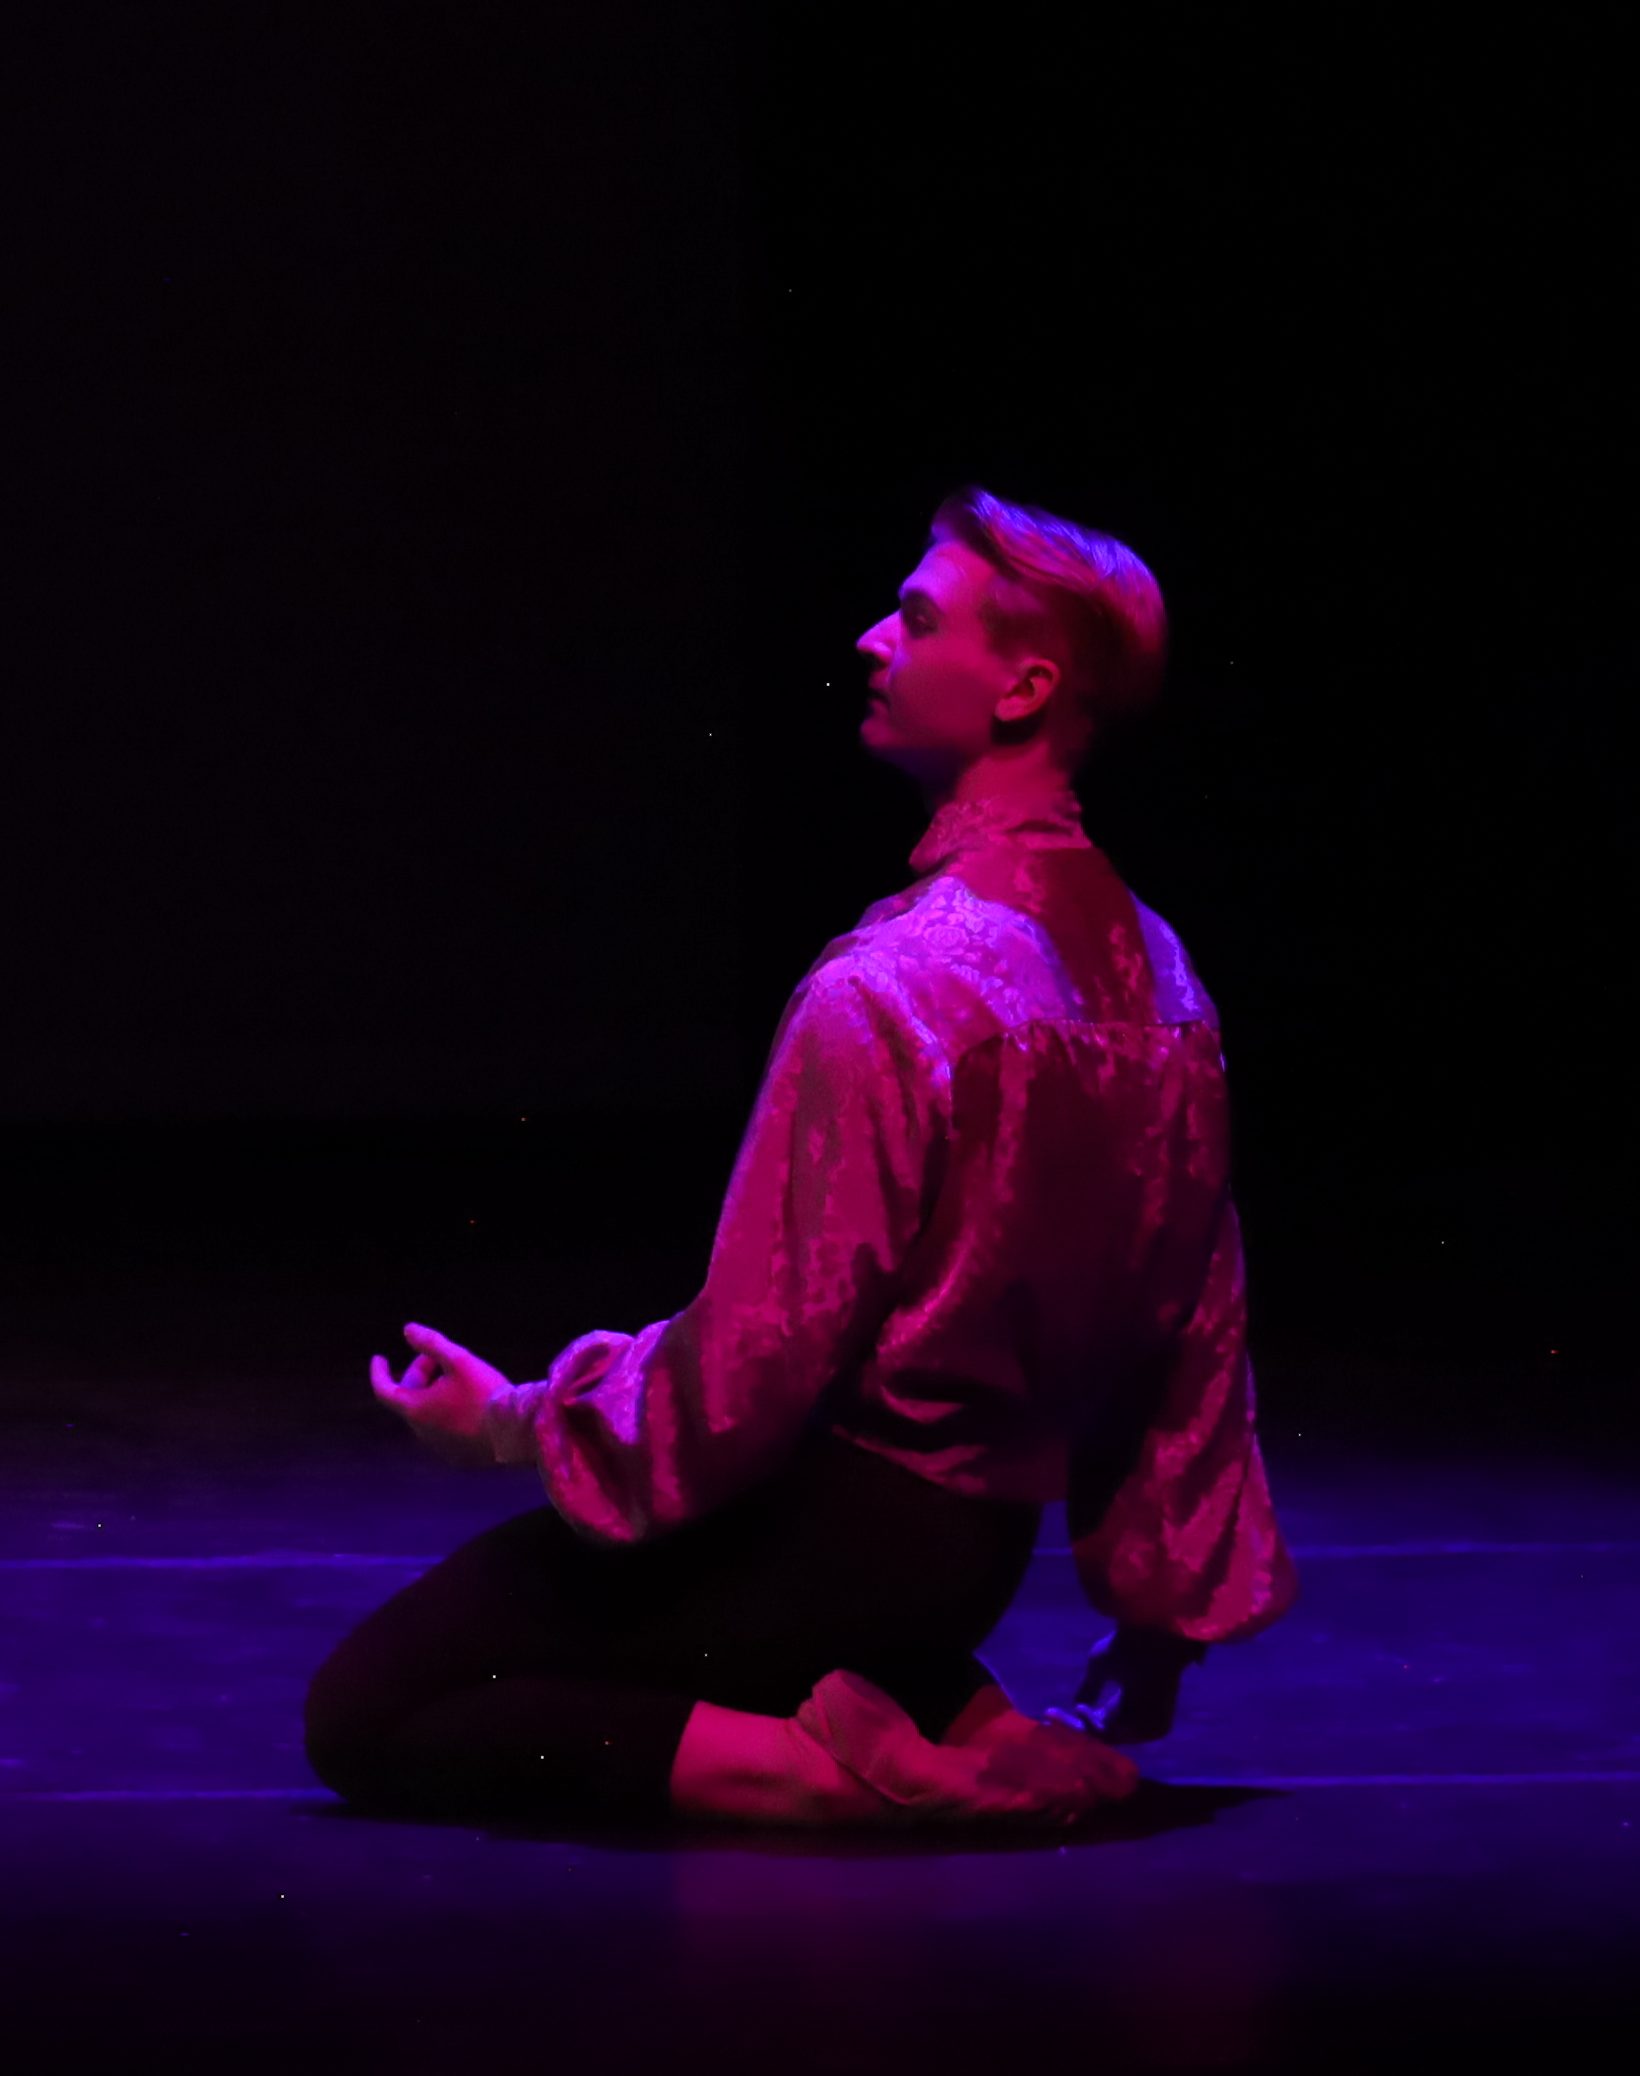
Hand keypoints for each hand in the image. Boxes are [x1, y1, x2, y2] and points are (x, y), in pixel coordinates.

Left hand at [370, 1321, 514, 1469]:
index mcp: (415, 1410)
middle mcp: (421, 1432)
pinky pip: (443, 1430)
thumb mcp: (459, 1360)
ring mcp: (439, 1446)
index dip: (379, 1372)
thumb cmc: (485, 1393)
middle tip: (438, 1358)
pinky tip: (471, 1403)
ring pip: (427, 1414)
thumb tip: (408, 1329)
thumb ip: (431, 1343)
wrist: (515, 1433)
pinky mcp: (457, 1456)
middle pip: (409, 1398)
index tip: (379, 1358)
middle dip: (419, 1374)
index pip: (384, 1390)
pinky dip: (447, 1413)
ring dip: (434, 1394)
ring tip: (459, 1378)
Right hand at [1041, 1626, 1206, 1744]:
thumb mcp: (1100, 1666)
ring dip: (1086, 1725)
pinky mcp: (1157, 1728)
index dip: (1077, 1720)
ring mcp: (1151, 1723)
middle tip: (1048, 1717)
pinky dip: (1097, 1726)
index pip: (1102, 1720)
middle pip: (1103, 1732)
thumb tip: (1075, 1707)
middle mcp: (1142, 1715)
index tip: (1049, 1714)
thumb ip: (1089, 1689)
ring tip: (1075, 1707)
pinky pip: (1120, 1736)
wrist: (1151, 1637)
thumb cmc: (1127, 1644)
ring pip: (1109, 1736)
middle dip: (1076, 1727)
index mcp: (1131, 1699)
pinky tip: (1082, 1710)